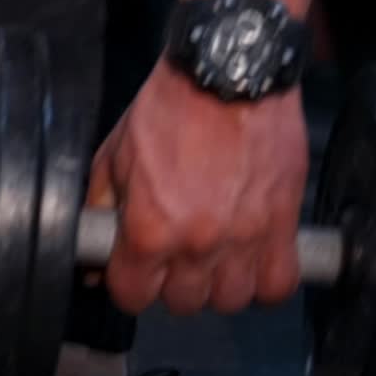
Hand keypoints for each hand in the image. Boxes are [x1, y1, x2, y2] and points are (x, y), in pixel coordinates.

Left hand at [86, 58, 308, 316]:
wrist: (228, 71)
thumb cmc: (169, 109)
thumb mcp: (114, 158)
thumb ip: (100, 213)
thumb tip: (91, 263)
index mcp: (149, 230)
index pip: (133, 296)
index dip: (129, 284)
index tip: (135, 270)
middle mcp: (197, 244)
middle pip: (183, 304)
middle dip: (174, 284)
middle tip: (175, 257)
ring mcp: (244, 237)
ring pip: (231, 300)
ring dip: (220, 285)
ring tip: (215, 259)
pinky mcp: (284, 222)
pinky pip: (278, 284)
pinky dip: (266, 281)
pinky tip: (252, 262)